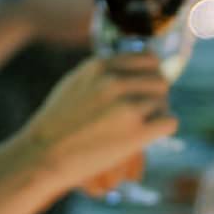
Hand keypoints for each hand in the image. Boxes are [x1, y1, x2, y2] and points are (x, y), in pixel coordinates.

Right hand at [8, 55, 176, 197]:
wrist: (43, 154)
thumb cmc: (58, 123)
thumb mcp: (76, 82)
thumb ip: (105, 72)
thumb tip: (142, 60)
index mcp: (100, 66)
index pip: (148, 59)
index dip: (150, 75)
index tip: (144, 90)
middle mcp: (115, 82)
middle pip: (160, 81)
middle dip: (156, 97)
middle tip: (144, 113)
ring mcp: (127, 107)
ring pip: (165, 103)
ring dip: (157, 115)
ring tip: (138, 127)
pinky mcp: (136, 133)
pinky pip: (170, 123)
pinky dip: (162, 130)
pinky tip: (146, 137)